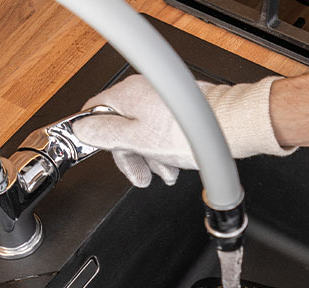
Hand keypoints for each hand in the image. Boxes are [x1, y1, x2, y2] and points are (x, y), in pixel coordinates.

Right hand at [70, 74, 293, 187]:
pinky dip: (163, 149)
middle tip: (140, 176)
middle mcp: (142, 91)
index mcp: (126, 95)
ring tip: (164, 174)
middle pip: (121, 126)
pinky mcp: (177, 108)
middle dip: (130, 156)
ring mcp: (160, 99)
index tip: (97, 152)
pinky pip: (160, 130)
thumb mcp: (136, 139)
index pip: (94, 112)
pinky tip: (172, 165)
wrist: (227, 127)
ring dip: (149, 157)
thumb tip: (81, 129)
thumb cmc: (189, 133)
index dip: (93, 136)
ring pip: (143, 131)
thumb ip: (105, 134)